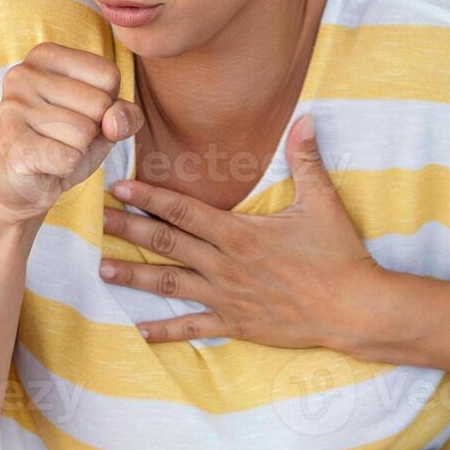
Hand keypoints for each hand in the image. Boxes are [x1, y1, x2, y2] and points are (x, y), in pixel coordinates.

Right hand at [0, 41, 144, 225]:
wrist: (23, 186)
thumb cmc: (65, 142)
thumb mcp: (105, 121)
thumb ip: (125, 113)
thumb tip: (114, 122)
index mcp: (45, 55)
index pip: (109, 74)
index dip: (106, 103)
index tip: (78, 112)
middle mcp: (23, 74)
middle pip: (99, 103)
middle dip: (92, 129)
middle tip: (63, 135)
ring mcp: (13, 108)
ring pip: (84, 132)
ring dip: (78, 149)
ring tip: (52, 147)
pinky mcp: (13, 144)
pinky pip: (69, 157)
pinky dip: (66, 168)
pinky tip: (45, 164)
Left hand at [99, 113, 392, 351]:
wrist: (354, 309)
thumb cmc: (338, 254)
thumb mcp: (322, 202)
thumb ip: (306, 160)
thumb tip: (306, 118)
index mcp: (238, 233)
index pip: (183, 210)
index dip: (148, 197)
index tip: (118, 187)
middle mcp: (224, 264)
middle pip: (166, 244)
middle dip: (128, 230)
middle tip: (95, 222)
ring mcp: (227, 296)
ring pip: (170, 284)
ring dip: (133, 277)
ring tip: (100, 269)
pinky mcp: (237, 323)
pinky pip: (194, 327)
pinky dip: (166, 330)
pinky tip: (141, 332)